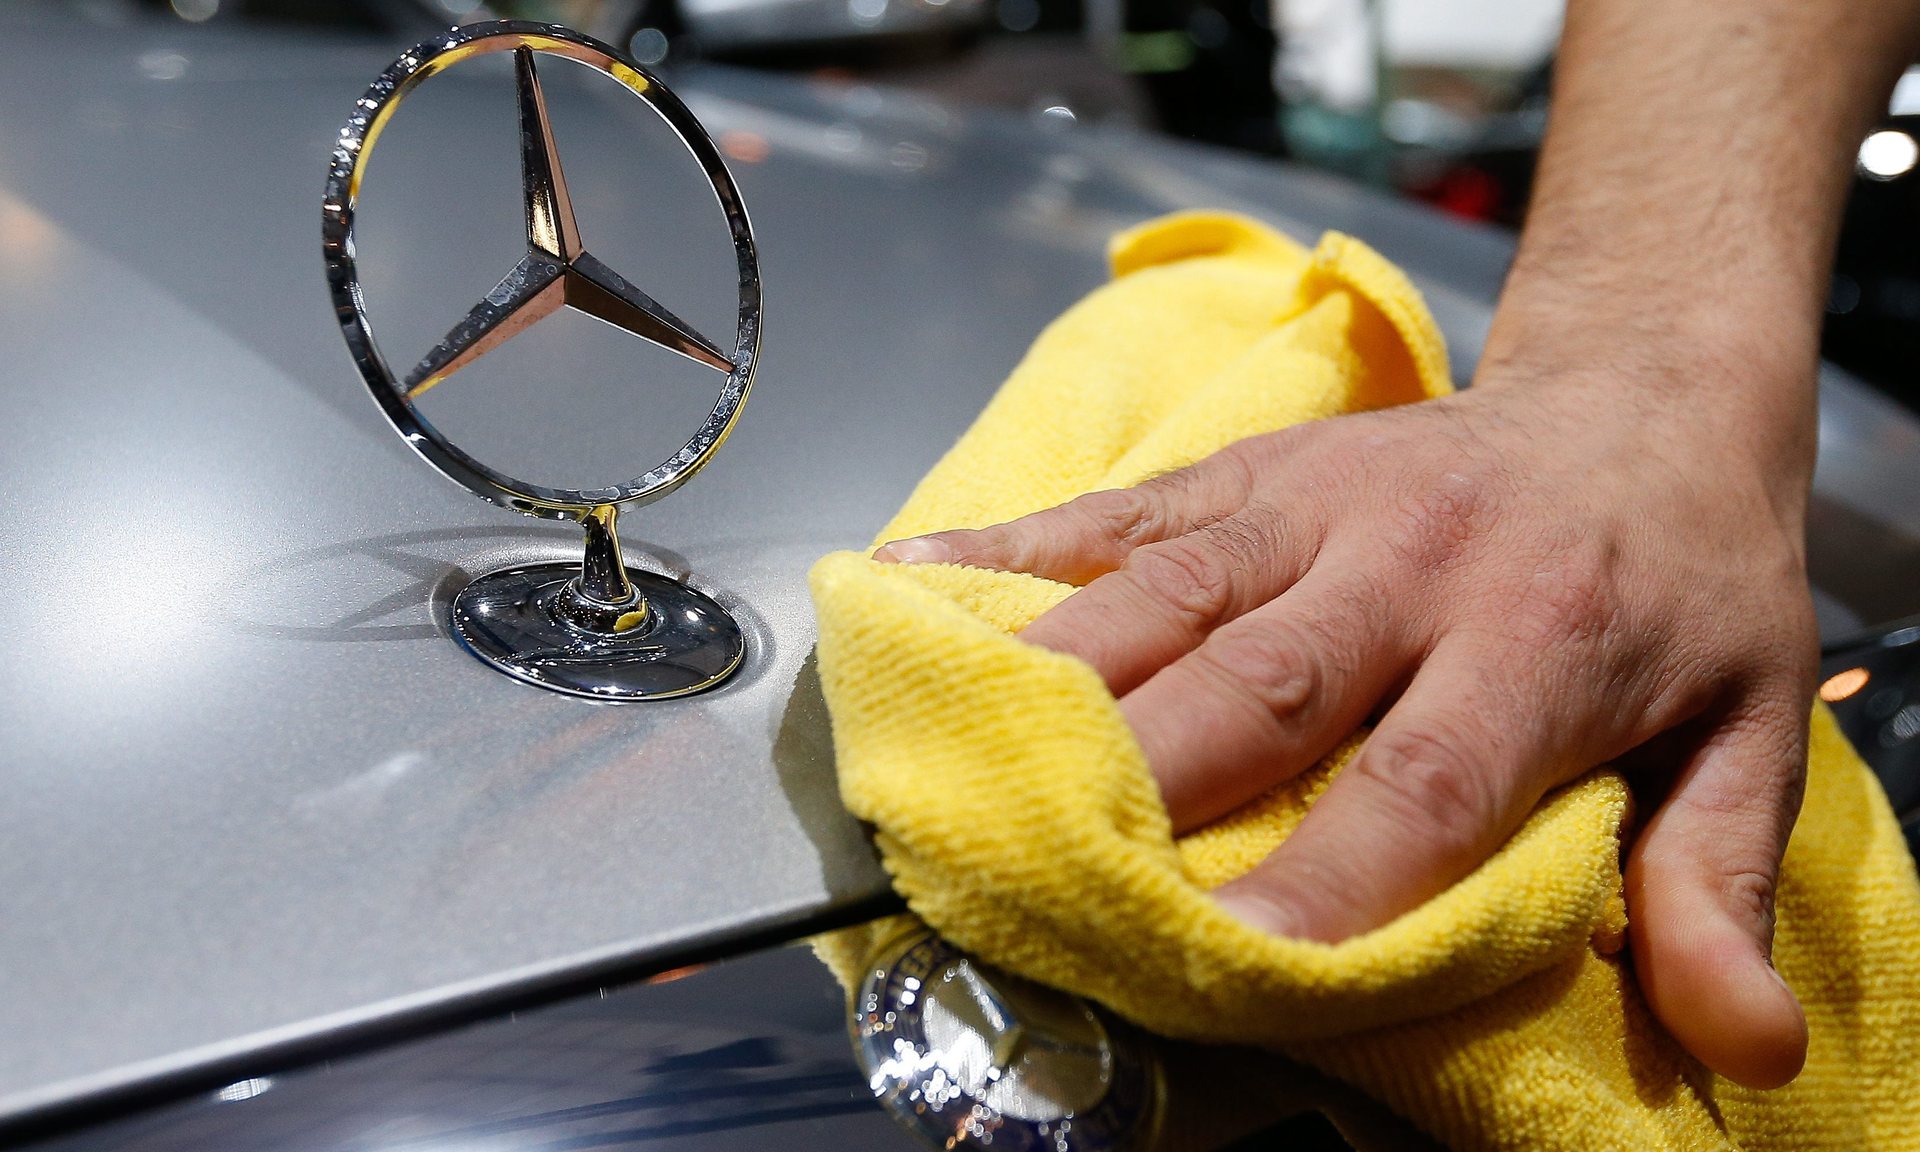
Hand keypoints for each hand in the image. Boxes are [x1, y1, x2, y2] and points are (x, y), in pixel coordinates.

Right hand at [875, 368, 1815, 1087]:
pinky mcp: (1246, 466)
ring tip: (941, 751)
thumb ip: (1717, 878)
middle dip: (1140, 785)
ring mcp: (1310, 501)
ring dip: (1048, 677)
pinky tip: (911, 579)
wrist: (1642, 397)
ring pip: (1161, 593)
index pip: (1421, 781)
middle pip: (1255, 683)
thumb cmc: (1685, 580)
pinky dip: (1009, 545)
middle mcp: (1406, 560)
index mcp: (1539, 639)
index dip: (1320, 880)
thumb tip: (1740, 1039)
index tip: (1226, 962)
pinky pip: (1116, 506)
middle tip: (1031, 871)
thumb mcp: (1752, 729)